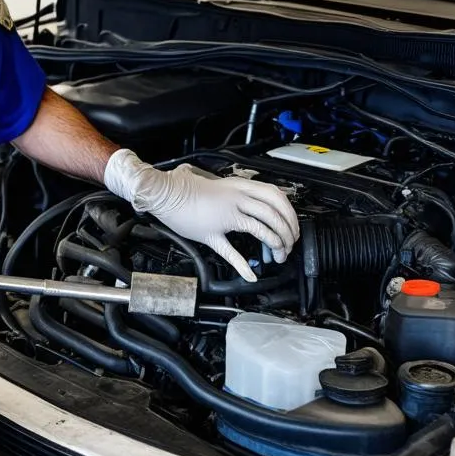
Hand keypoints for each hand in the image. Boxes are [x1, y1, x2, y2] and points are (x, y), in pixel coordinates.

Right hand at [103, 149, 299, 281]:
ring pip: (261, 230)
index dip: (289, 213)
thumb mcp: (215, 181)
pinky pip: (230, 251)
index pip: (276, 196)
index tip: (292, 224)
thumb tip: (248, 197)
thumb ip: (233, 189)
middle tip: (289, 243)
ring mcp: (225, 217)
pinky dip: (243, 265)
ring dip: (275, 245)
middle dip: (288, 231)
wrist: (163, 192)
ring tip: (278, 256)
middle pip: (274, 214)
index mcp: (238, 186)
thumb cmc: (183, 186)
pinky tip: (250, 274)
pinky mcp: (211, 233)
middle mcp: (236, 199)